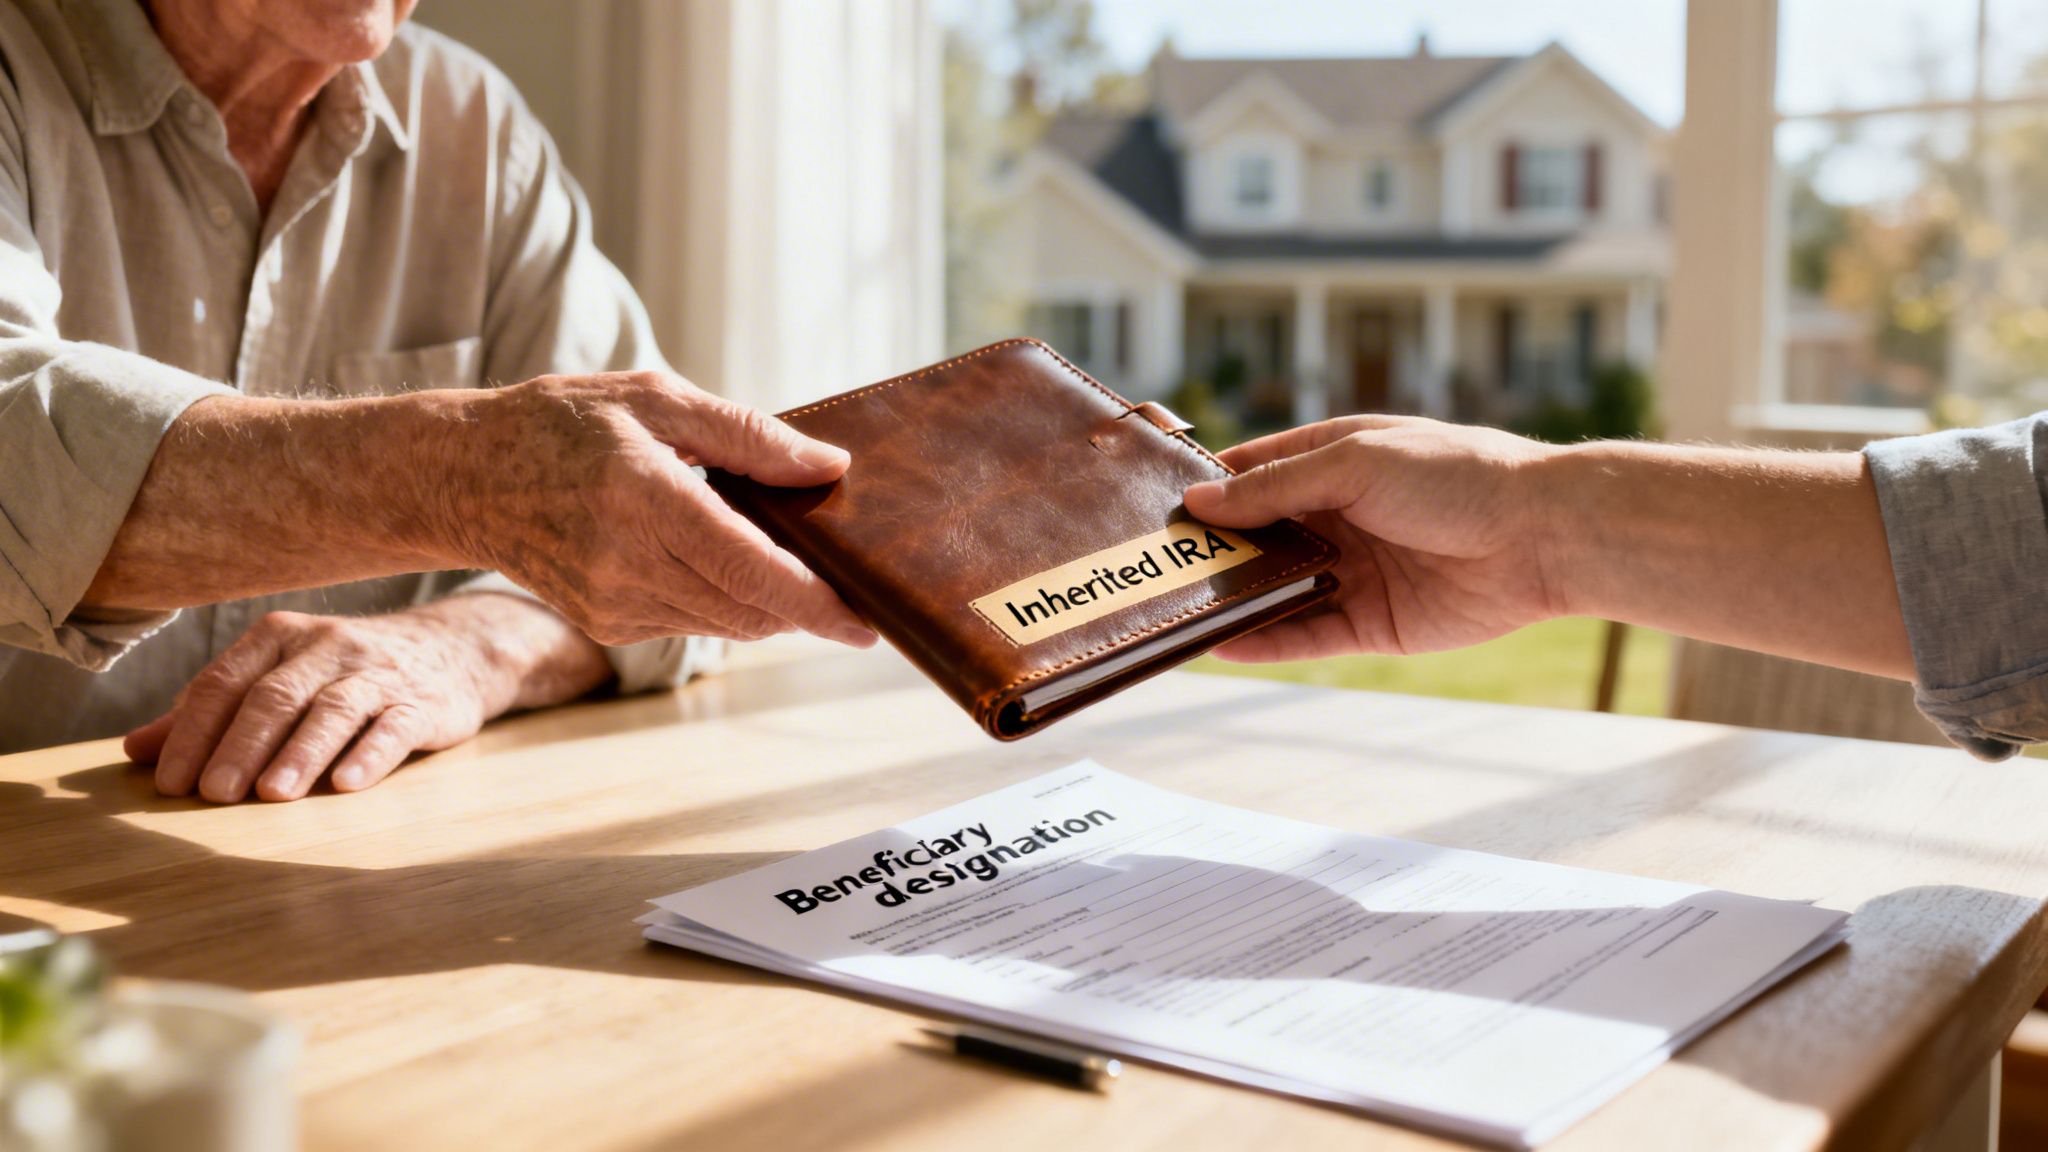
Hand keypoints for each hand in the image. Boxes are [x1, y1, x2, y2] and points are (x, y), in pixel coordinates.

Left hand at [125, 597, 606, 802]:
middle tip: (213, 794)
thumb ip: (213, 713)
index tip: (170, 782)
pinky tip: (346, 785)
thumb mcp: (279, 678)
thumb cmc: (347, 673)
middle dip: (240, 746)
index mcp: (280, 637)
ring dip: (299, 753)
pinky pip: (392, 728)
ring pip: (331, 711)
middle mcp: (327, 646)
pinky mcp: (421, 701)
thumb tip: (136, 750)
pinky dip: (368, 755)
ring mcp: (376, 672)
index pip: (224, 682)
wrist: (452, 651)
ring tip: (271, 795)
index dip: (193, 732)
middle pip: (273, 697)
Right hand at [435, 371, 879, 648]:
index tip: (868, 622)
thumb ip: (750, 437)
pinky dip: (722, 600)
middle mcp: (628, 565)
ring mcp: (614, 605)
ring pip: (726, 624)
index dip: (818, 604)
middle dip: (805, 603)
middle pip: (751, 610)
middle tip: (843, 578)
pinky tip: (713, 559)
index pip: (753, 571)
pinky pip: (691, 624)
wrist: (465, 476)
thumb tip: (830, 467)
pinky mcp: (608, 626)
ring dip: (766, 601)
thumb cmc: (566, 424)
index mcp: (646, 501)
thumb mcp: (658, 401)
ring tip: (775, 553)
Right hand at [1183, 415, 1563, 662]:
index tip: (1155, 504)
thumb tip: (1202, 502)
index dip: (1209, 486)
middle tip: (1152, 565)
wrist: (1541, 536)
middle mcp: (1340, 516)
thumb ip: (1277, 487)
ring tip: (1173, 610)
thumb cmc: (1456, 476)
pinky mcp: (1372, 623)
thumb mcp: (1355, 465)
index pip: (1255, 471)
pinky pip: (1307, 634)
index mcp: (1336, 461)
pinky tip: (1221, 644)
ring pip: (1277, 589)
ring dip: (1233, 598)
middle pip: (1259, 535)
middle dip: (1212, 549)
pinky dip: (1265, 640)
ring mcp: (1354, 571)